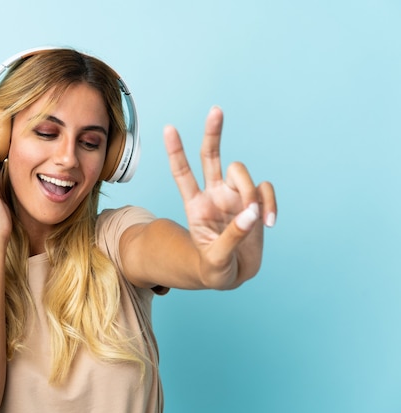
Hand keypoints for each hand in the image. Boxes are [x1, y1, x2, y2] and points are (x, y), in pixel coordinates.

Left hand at [164, 106, 276, 286]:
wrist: (231, 275)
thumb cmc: (214, 269)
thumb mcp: (216, 261)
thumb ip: (232, 237)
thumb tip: (253, 213)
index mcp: (195, 206)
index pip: (182, 173)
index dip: (175, 151)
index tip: (169, 128)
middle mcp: (214, 195)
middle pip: (210, 156)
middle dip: (212, 133)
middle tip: (215, 110)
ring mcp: (235, 197)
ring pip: (242, 172)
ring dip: (252, 192)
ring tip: (258, 220)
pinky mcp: (255, 203)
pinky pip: (265, 190)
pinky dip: (270, 203)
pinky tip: (268, 223)